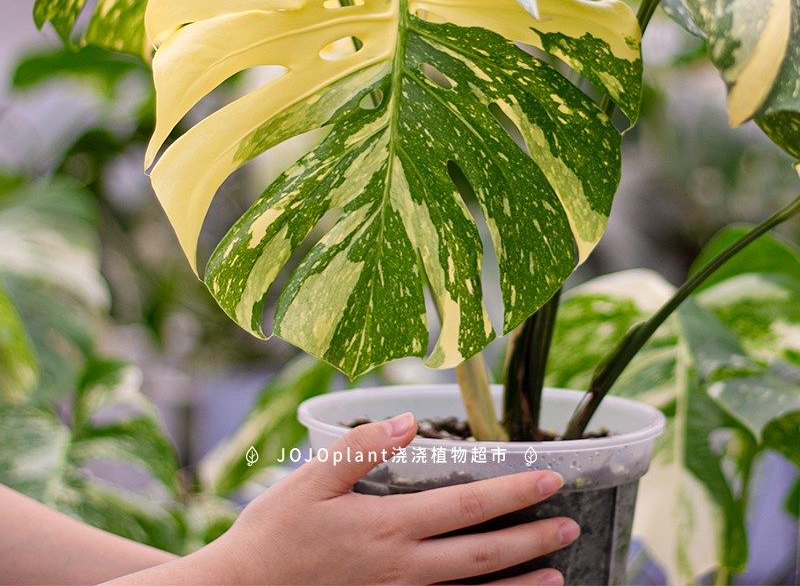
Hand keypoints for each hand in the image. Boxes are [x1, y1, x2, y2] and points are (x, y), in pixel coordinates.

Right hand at [218, 412, 578, 584]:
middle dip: (530, 540)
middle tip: (569, 526)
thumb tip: (408, 421)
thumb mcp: (310, 480)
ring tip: (557, 579)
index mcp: (388, 528)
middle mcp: (403, 571)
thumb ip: (360, 448)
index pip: (466, 506)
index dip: (512, 492)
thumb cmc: (274, 534)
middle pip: (482, 556)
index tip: (551, 478)